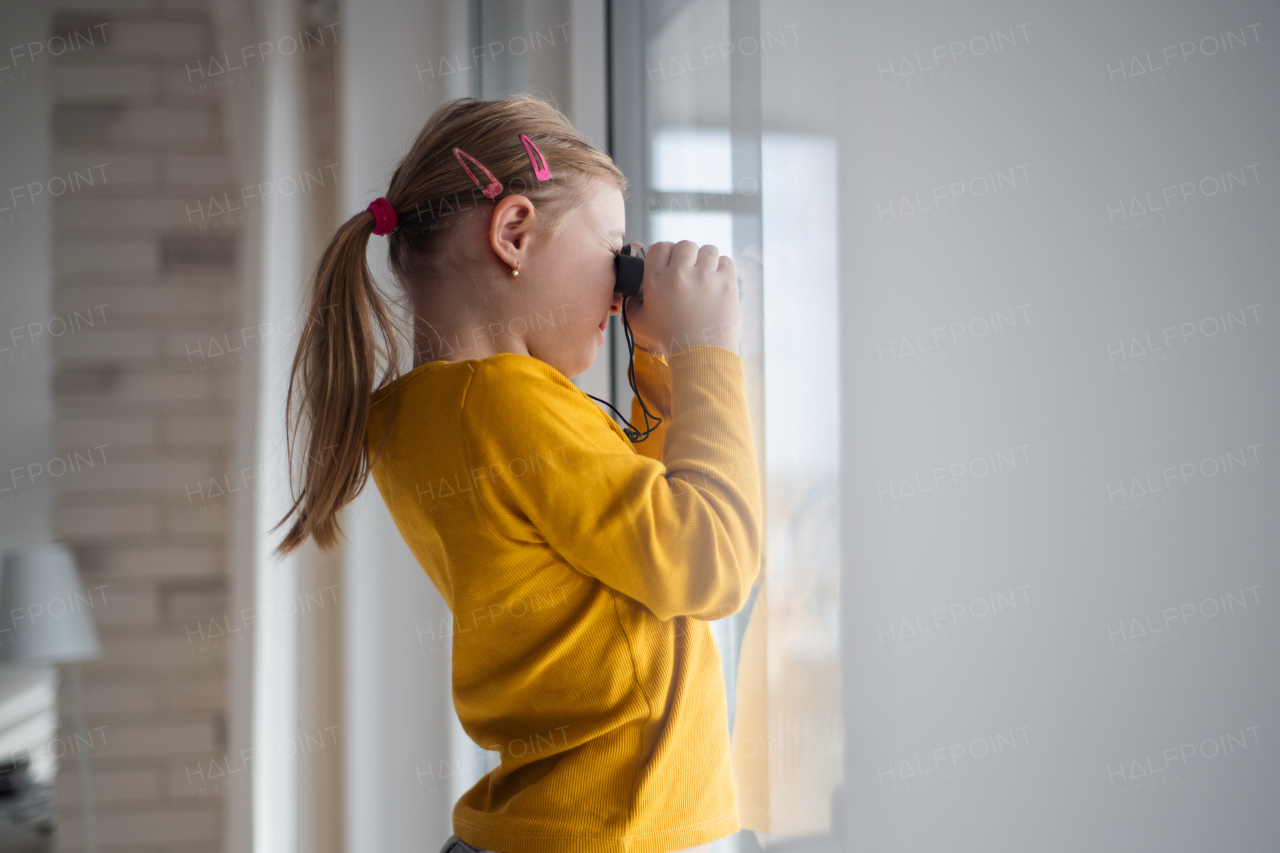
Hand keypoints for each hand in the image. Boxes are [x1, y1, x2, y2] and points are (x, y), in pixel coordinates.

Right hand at [622, 240, 738, 356]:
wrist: (700, 356)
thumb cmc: (670, 340)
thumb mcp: (640, 322)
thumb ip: (632, 304)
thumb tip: (631, 292)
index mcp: (657, 280)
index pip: (660, 247)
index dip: (666, 254)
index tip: (671, 264)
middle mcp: (680, 274)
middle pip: (685, 245)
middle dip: (687, 257)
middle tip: (689, 272)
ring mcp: (706, 277)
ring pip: (708, 250)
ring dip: (706, 261)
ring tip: (705, 277)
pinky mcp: (726, 283)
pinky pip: (726, 261)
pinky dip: (722, 269)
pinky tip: (717, 283)